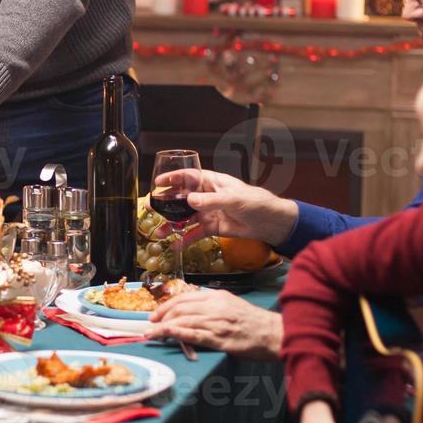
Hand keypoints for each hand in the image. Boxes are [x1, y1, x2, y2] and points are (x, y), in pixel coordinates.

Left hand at [146, 290, 281, 359]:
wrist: (274, 334)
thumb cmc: (255, 322)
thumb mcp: (233, 305)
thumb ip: (214, 304)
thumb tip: (195, 308)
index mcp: (217, 297)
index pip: (184, 297)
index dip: (166, 305)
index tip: (156, 314)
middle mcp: (214, 306)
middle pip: (179, 308)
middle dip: (161, 316)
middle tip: (150, 325)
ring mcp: (216, 322)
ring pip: (182, 320)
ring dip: (162, 327)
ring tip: (151, 334)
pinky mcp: (219, 339)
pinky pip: (191, 335)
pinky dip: (174, 334)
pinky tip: (164, 335)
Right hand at [162, 168, 298, 245]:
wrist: (272, 223)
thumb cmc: (256, 203)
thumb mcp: (234, 200)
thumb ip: (211, 200)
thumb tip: (189, 200)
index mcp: (213, 182)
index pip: (189, 177)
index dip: (173, 179)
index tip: (157, 183)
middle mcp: (208, 196)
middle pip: (183, 198)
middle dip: (166, 204)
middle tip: (150, 209)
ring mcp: (210, 212)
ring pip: (186, 218)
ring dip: (173, 225)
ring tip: (159, 232)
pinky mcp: (213, 228)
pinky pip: (196, 233)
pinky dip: (186, 240)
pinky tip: (175, 246)